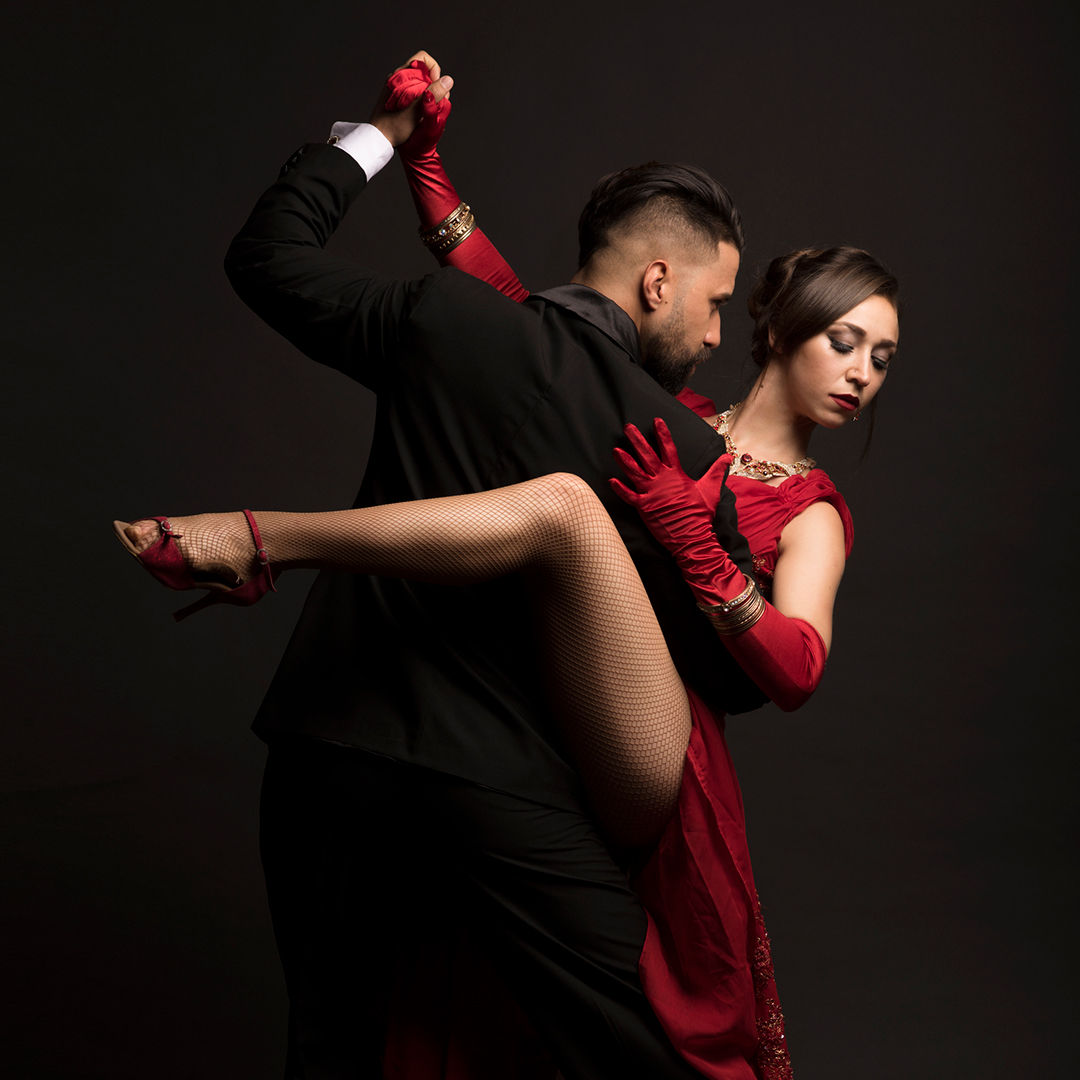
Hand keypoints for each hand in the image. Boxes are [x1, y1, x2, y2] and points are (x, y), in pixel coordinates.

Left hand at [369, 51, 452, 149]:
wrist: (378, 139)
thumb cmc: (394, 127)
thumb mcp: (417, 110)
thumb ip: (433, 93)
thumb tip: (448, 80)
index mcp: (401, 75)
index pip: (423, 59)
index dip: (435, 70)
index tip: (436, 87)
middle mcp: (398, 77)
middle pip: (423, 72)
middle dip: (433, 85)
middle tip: (435, 103)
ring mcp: (397, 87)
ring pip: (420, 83)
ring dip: (428, 94)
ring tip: (426, 111)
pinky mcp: (397, 97)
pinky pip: (414, 92)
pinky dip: (421, 100)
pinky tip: (420, 114)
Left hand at [610, 419, 731, 551]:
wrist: (692, 537)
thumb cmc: (701, 514)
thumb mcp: (711, 489)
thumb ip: (716, 470)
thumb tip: (728, 456)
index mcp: (676, 475)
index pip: (669, 449)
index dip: (662, 434)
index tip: (656, 420)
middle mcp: (662, 480)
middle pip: (647, 456)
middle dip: (637, 440)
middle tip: (628, 427)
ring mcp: (651, 493)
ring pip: (635, 472)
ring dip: (625, 461)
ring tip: (615, 449)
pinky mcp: (644, 507)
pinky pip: (629, 497)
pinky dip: (620, 489)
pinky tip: (611, 480)